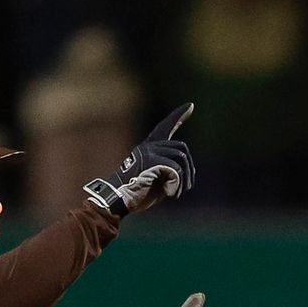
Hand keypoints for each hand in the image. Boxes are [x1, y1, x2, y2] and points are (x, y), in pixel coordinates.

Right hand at [82, 104, 196, 217]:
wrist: (117, 200)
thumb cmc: (136, 195)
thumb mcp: (156, 180)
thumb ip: (167, 170)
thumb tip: (185, 172)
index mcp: (148, 148)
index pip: (165, 127)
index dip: (178, 116)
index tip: (190, 106)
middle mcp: (149, 146)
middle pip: (181, 148)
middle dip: (188, 170)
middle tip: (186, 187)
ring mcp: (149, 151)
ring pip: (180, 158)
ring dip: (183, 179)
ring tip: (176, 193)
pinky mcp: (151, 160)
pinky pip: (175, 169)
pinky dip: (176, 184)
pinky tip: (170, 194)